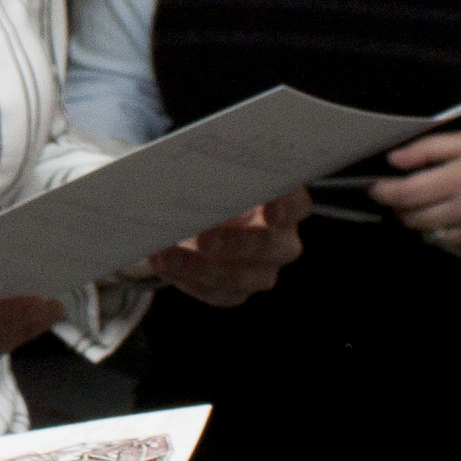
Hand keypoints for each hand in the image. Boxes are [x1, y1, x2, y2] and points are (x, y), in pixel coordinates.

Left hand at [138, 190, 305, 308]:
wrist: (194, 216)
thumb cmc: (212, 186)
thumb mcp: (214, 175)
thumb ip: (212, 174)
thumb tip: (183, 169)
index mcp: (285, 203)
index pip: (296, 205)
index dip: (286, 207)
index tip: (268, 208)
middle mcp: (281, 242)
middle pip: (270, 247)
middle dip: (236, 243)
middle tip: (204, 240)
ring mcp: (261, 272)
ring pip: (240, 278)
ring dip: (200, 268)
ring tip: (165, 256)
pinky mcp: (234, 292)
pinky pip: (215, 292)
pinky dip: (186, 278)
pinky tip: (163, 264)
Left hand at [371, 129, 460, 257]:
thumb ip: (430, 149)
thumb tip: (394, 160)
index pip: (406, 194)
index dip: (384, 193)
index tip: (375, 188)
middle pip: (413, 219)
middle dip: (402, 207)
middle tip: (409, 193)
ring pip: (429, 236)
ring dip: (423, 222)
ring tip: (437, 203)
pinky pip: (451, 248)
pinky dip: (445, 235)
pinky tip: (458, 217)